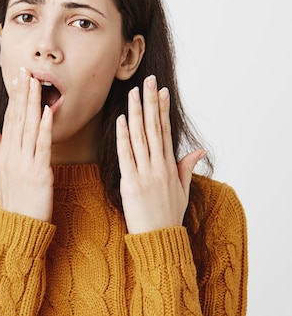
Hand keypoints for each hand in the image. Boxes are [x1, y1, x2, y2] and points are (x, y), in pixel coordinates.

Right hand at [0, 67, 53, 221]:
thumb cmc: (13, 202)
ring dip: (33, 104)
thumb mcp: (0, 174)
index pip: (9, 119)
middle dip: (22, 93)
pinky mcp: (40, 173)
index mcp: (5, 154)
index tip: (17, 79)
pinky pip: (42, 147)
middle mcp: (13, 155)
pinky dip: (44, 129)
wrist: (20, 227)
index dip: (14, 98)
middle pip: (18, 118)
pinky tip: (46, 113)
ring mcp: (25, 163)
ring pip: (29, 128)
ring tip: (36, 83)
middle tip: (25, 71)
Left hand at [116, 75, 205, 233]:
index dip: (162, 110)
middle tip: (147, 81)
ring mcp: (145, 173)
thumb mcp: (183, 191)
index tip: (160, 91)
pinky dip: (123, 136)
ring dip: (136, 112)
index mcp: (169, 166)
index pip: (165, 131)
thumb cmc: (169, 216)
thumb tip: (197, 151)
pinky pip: (126, 155)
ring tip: (133, 93)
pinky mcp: (131, 183)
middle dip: (150, 103)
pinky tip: (122, 119)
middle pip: (153, 128)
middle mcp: (158, 166)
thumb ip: (187, 168)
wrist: (159, 239)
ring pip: (140, 137)